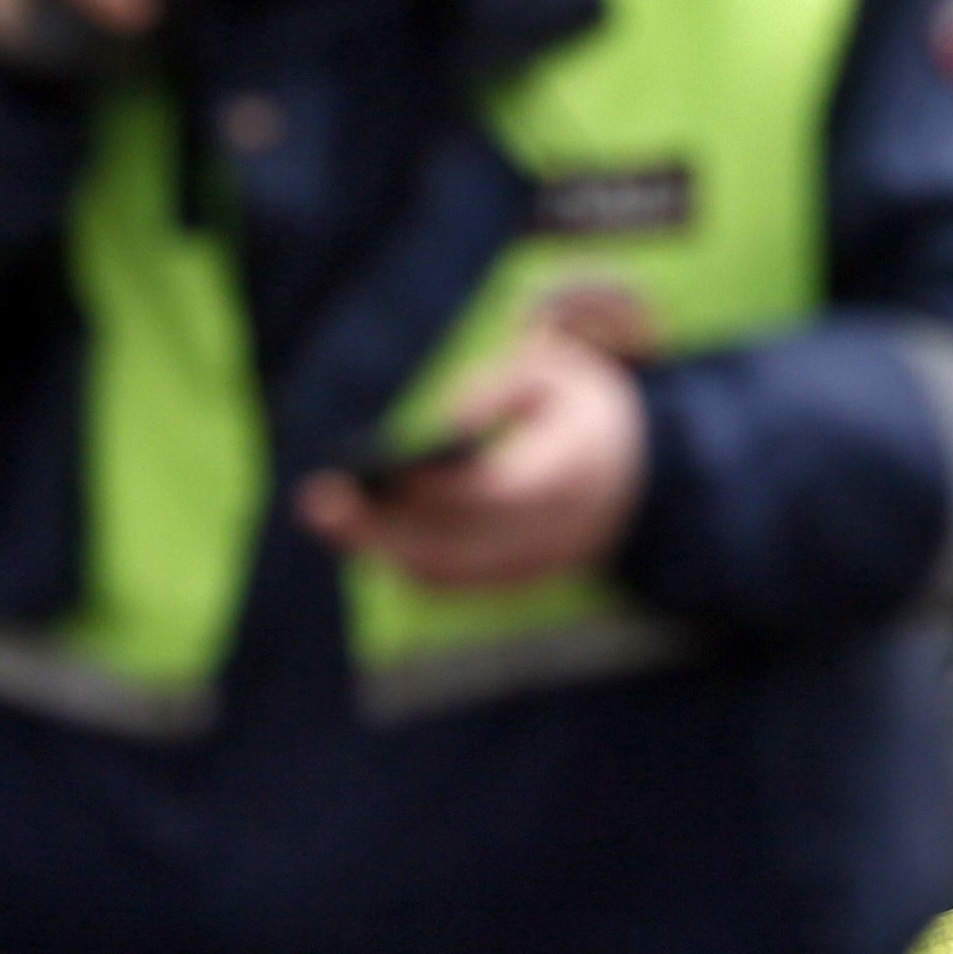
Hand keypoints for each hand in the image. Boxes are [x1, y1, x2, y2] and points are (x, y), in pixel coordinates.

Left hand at [295, 326, 647, 588]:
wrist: (634, 474)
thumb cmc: (577, 407)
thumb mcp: (555, 370)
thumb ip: (502, 386)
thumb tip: (446, 425)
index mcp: (574, 470)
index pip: (501, 494)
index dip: (441, 489)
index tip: (388, 469)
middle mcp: (556, 531)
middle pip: (460, 546)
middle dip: (384, 528)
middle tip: (318, 501)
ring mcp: (535, 566)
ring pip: (448, 574)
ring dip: (382, 547)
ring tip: (326, 512)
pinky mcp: (513, 583)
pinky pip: (450, 583)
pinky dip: (401, 558)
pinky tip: (358, 531)